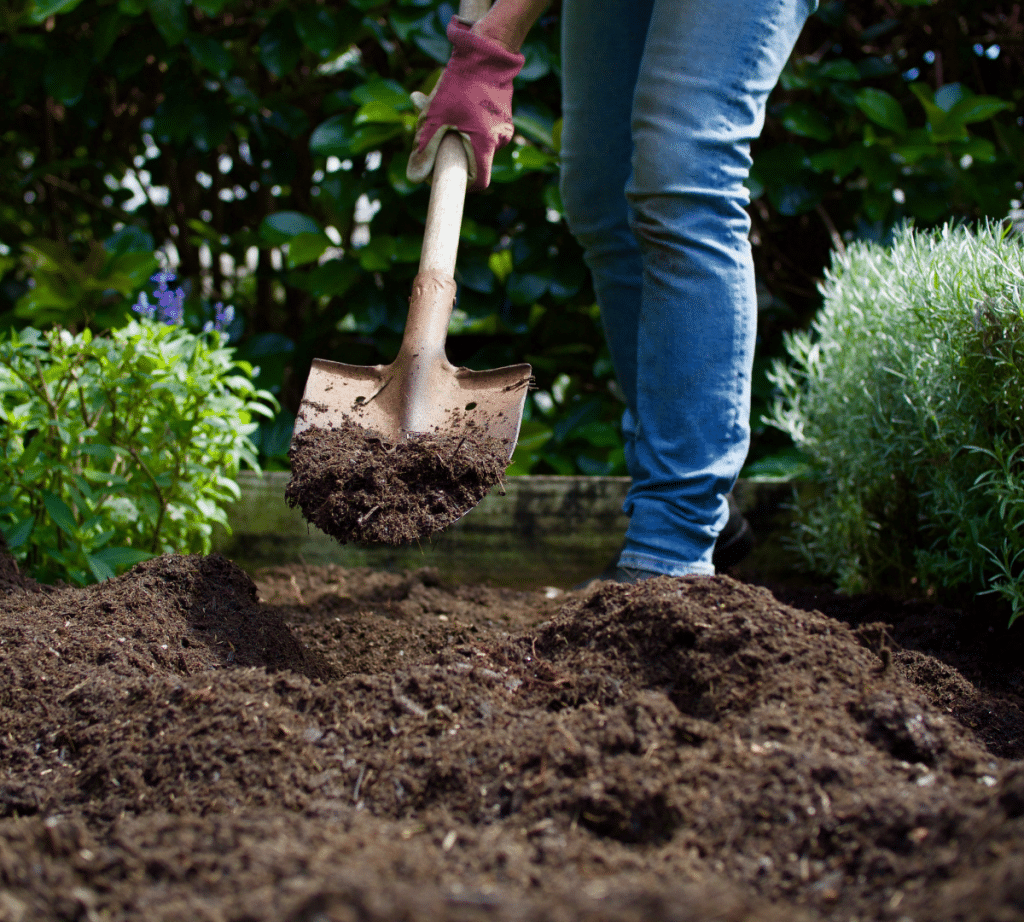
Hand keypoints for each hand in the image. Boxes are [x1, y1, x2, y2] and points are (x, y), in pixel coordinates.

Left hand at [406, 17, 523, 190]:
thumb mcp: (436, 118)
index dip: (460, 184)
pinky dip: (465, 121)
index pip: (479, 183)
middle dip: (450, 150)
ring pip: (475, 142)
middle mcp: (499, 140)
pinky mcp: (502, 115)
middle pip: (473, 160)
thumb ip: (424, 149)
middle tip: (431, 130)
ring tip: (438, 108)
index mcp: (486, 146)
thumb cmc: (461, 84)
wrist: (488, 51)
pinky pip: (482, 127)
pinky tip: (452, 102)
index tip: (443, 174)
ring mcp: (503, 127)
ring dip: (455, 133)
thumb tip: (414, 179)